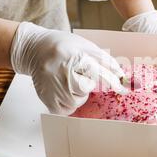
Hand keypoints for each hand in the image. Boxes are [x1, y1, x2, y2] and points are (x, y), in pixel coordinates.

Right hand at [10, 22, 126, 114]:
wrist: (34, 49)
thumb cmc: (62, 46)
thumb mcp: (84, 46)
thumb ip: (103, 59)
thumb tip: (120, 74)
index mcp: (71, 56)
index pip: (97, 72)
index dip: (112, 80)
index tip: (122, 88)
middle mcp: (59, 72)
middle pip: (86, 88)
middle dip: (87, 83)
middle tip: (78, 74)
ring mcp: (51, 87)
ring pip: (77, 101)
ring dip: (78, 94)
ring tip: (68, 81)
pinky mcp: (45, 98)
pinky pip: (66, 110)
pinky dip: (69, 103)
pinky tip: (63, 90)